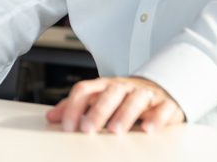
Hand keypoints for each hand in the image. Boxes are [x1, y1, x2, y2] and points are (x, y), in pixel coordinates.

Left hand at [45, 76, 183, 133]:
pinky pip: (162, 109)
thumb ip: (76, 107)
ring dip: (124, 114)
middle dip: (97, 111)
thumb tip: (51, 117)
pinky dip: (156, 118)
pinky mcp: (165, 104)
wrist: (160, 90)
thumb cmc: (124, 98)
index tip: (67, 127)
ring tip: (115, 130)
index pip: (85, 90)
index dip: (74, 107)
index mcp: (105, 86)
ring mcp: (146, 94)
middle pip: (109, 94)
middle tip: (87, 129)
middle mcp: (124, 87)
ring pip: (135, 99)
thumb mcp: (99, 100)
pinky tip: (148, 130)